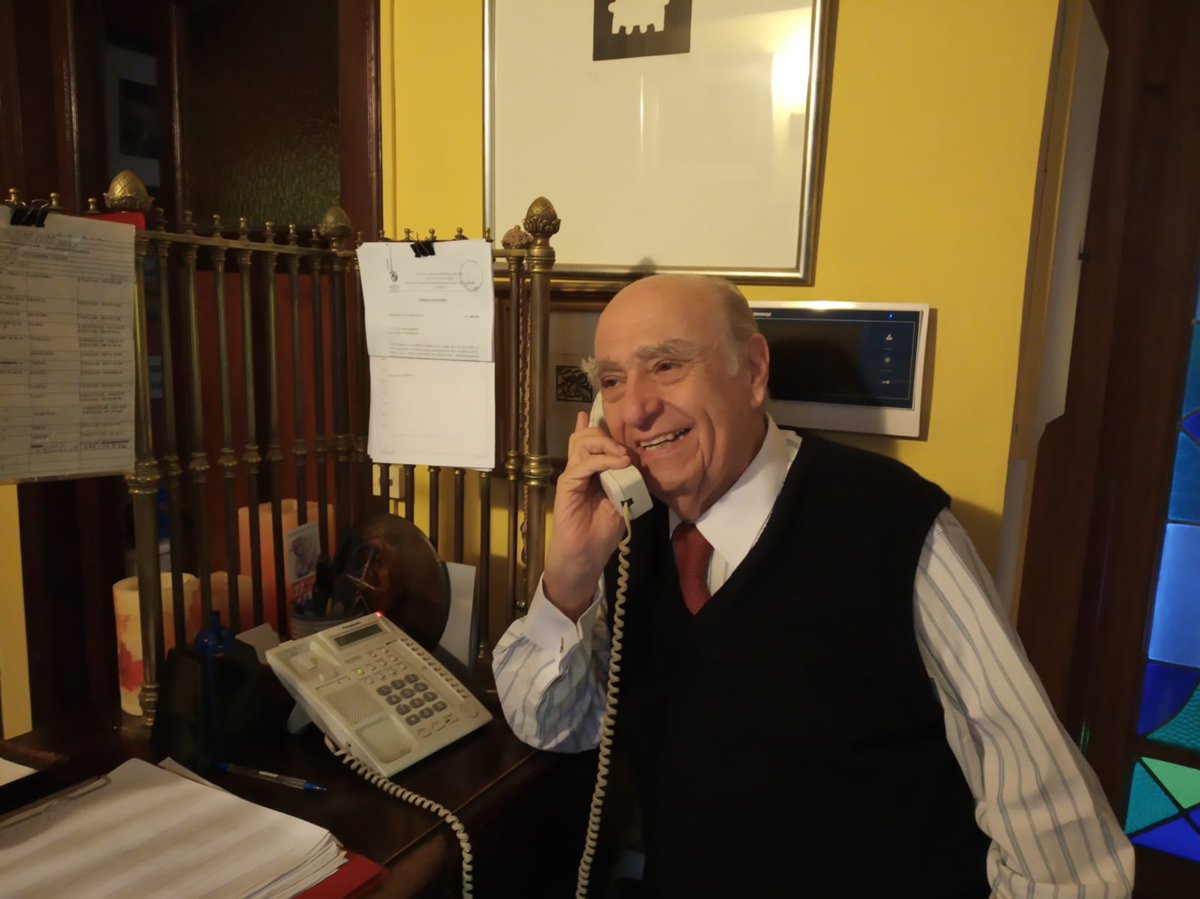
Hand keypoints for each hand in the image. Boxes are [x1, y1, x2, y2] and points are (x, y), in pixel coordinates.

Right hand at [541, 411, 634, 620]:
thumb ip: (624, 481)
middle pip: (586, 436)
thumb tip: (633, 462)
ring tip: (624, 456)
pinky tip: (619, 464)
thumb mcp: (620, 502)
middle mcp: (578, 470)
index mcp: (590, 472)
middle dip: (607, 435)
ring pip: (583, 444)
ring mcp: (571, 476)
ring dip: (607, 444)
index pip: (589, 441)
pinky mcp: (566, 486)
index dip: (595, 426)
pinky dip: (602, 460)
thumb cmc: (601, 533)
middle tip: (626, 448)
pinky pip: (583, 464)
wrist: (584, 557)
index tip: (604, 414)